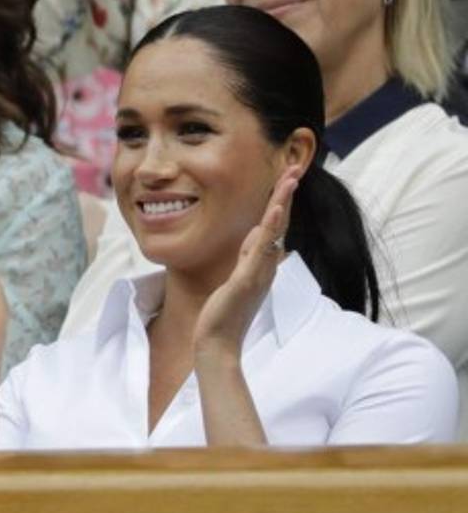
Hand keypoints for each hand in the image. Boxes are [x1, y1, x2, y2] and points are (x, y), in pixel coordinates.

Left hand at [194, 169, 300, 359]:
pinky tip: (274, 210)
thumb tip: (255, 233)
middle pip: (280, 223)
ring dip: (282, 204)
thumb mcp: (237, 277)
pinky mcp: (247, 281)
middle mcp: (265, 266)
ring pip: (274, 232)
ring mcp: (258, 273)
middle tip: (295, 168)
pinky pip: (260, 251)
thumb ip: (248, 255)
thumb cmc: (225, 314)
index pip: (274, 226)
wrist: (218, 344)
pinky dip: (268, 230)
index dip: (280, 201)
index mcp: (262, 264)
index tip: (286, 177)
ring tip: (290, 178)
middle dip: (286, 195)